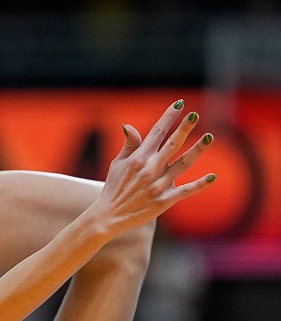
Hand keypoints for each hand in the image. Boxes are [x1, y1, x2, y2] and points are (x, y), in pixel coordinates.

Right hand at [93, 99, 215, 234]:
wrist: (108, 217)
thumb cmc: (114, 188)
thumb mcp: (117, 164)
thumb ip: (129, 145)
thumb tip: (129, 125)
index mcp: (139, 158)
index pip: (156, 133)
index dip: (168, 117)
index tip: (179, 104)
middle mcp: (150, 170)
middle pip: (172, 145)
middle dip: (184, 128)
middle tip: (195, 115)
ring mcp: (158, 185)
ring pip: (183, 164)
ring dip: (197, 150)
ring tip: (209, 137)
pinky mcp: (163, 201)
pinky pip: (185, 191)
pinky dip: (199, 185)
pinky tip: (212, 177)